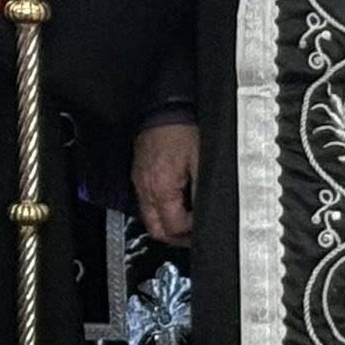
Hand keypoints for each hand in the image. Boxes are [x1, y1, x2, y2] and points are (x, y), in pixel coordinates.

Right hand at [133, 122, 198, 247]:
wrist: (165, 107)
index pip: (174, 227)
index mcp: (161, 189)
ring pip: (149, 217)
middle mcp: (145, 189)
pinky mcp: (138, 173)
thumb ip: (202, 194)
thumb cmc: (183, 131)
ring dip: (167, 224)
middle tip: (194, 236)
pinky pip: (146, 201)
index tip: (205, 229)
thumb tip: (206, 217)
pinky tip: (175, 202)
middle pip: (156, 230)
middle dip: (176, 237)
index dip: (192, 234)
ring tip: (187, 221)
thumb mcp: (201, 163)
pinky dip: (159, 209)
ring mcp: (139, 181)